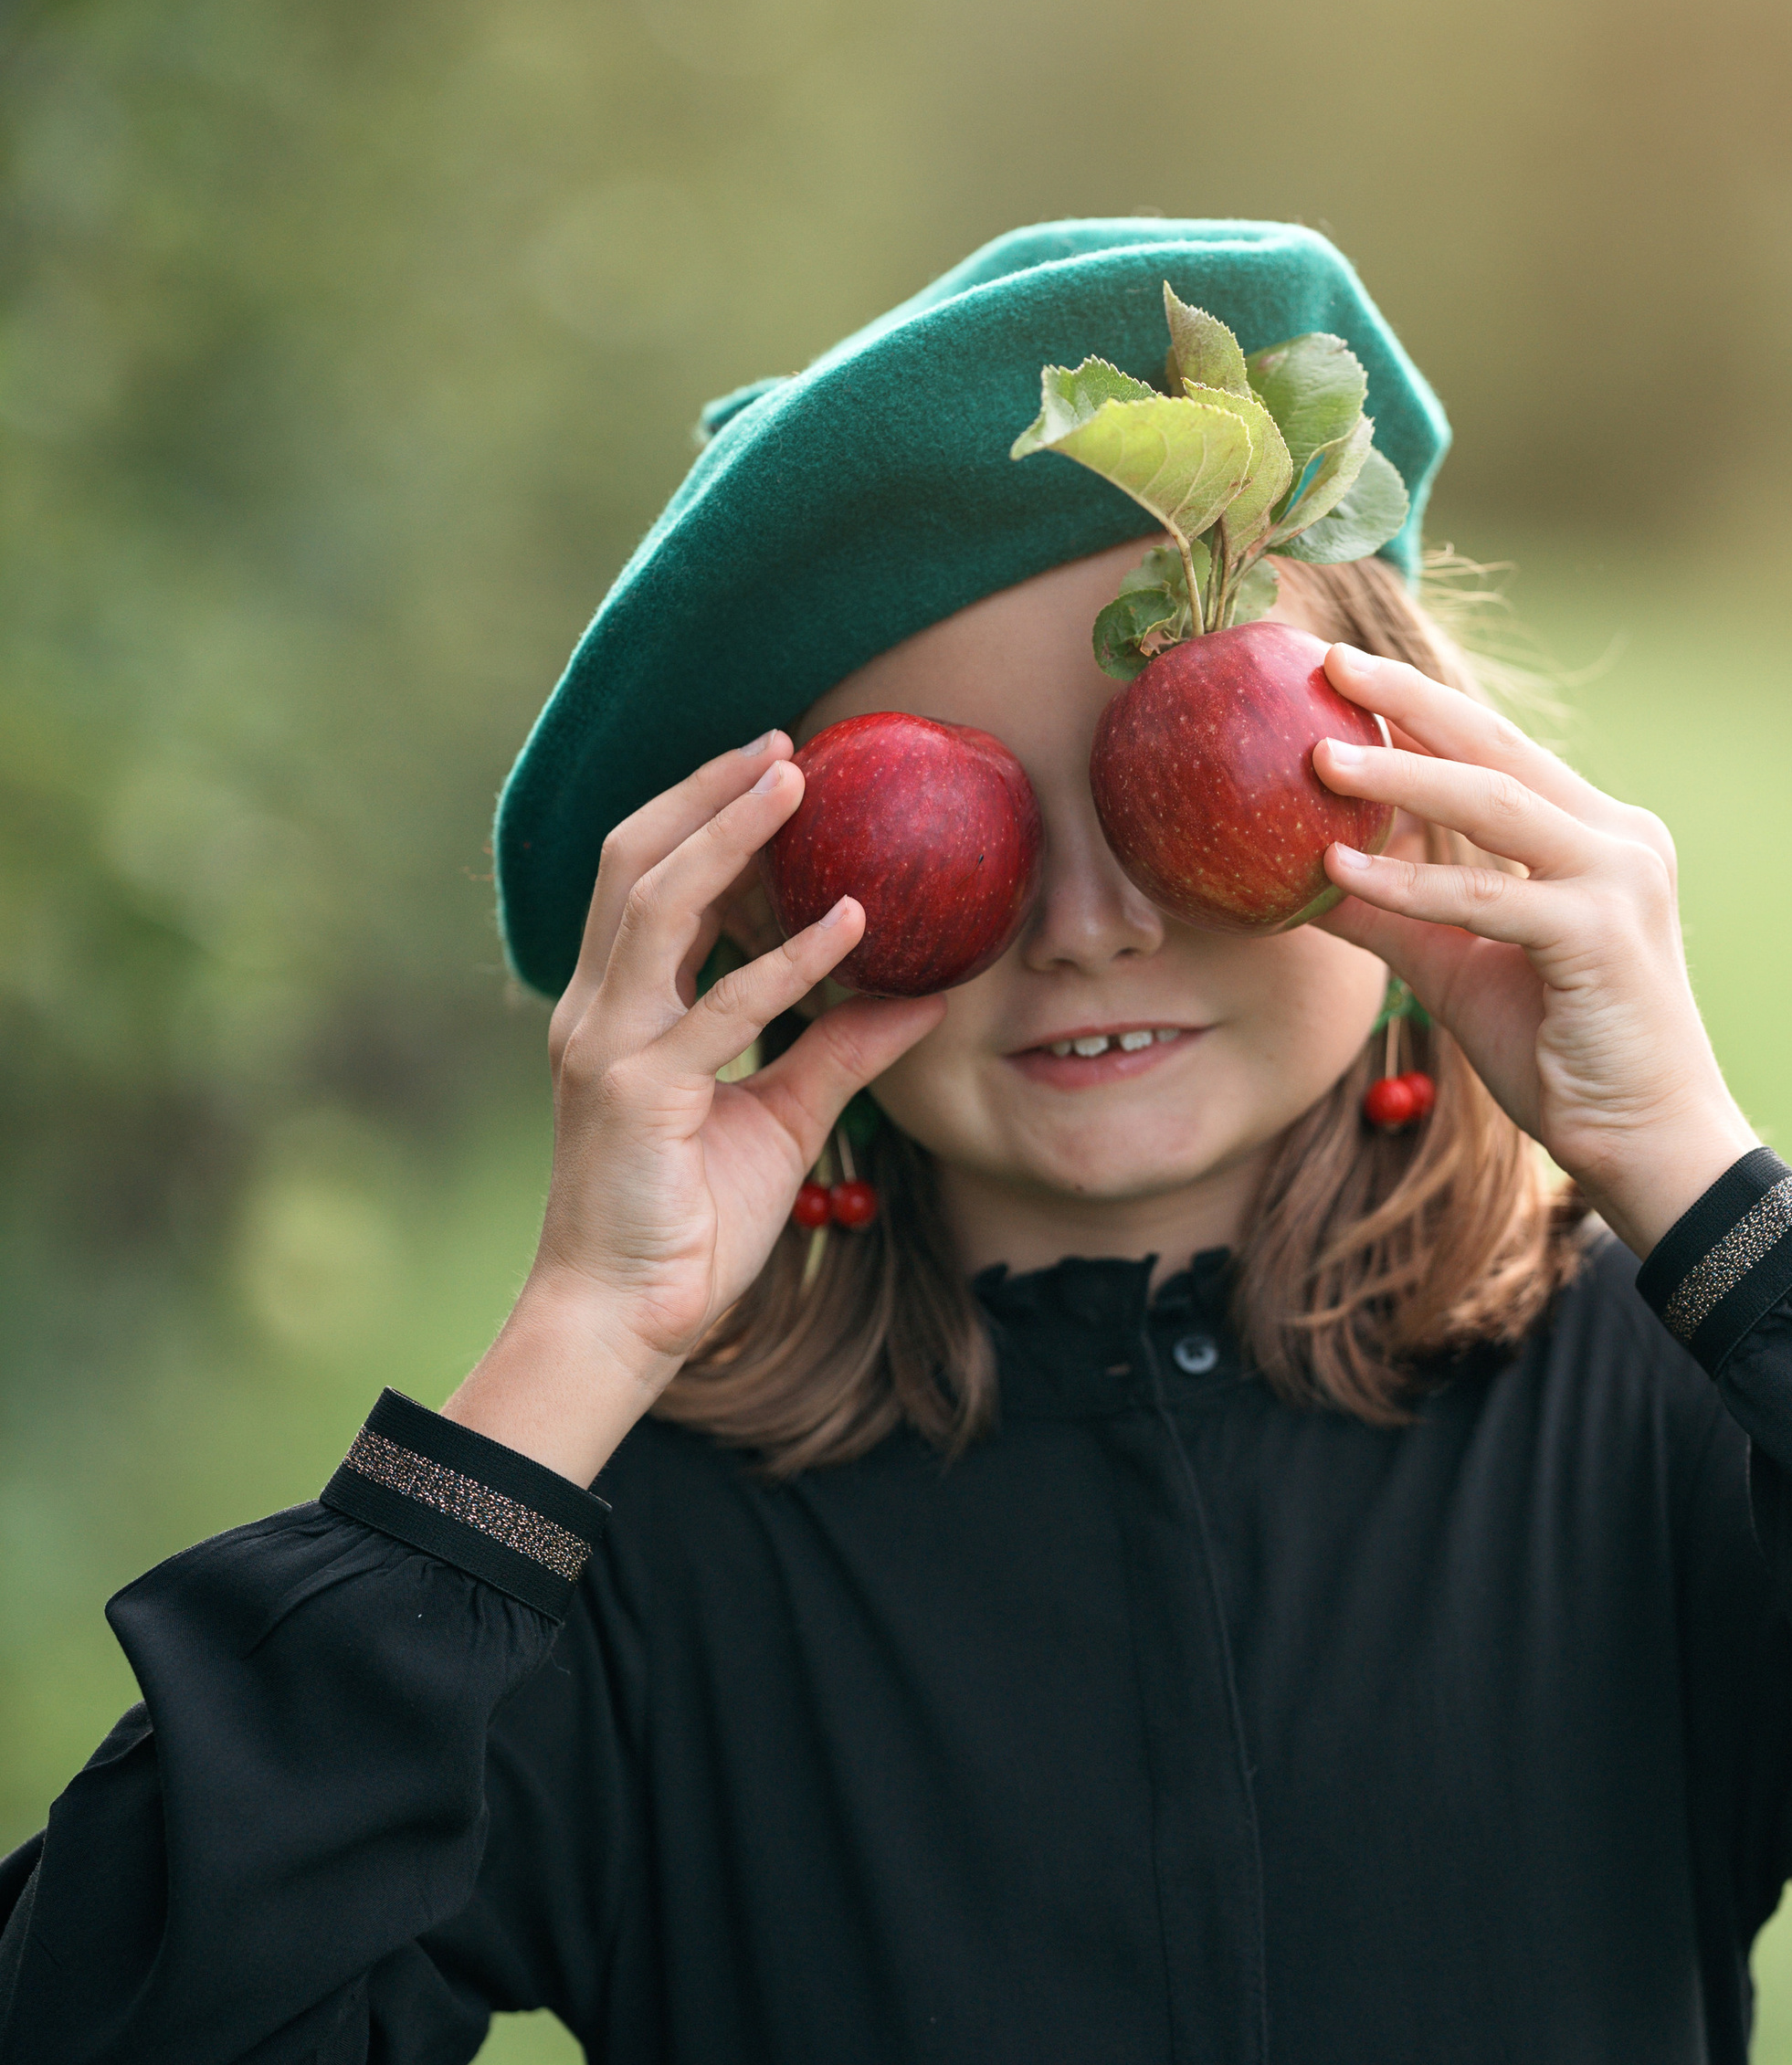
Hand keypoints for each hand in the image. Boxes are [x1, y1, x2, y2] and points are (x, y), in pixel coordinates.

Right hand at [446, 734, 941, 1481]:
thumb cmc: (689, 1226)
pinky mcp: (631, 1090)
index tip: (775, 767)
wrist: (625, 1321)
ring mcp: (606, 1045)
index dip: (700, 813)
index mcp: (618, 1009)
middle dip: (706, 791)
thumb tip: (920, 996)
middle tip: (787, 743)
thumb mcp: (781, 1120)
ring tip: (798, 780)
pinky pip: (718, 1006)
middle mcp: (597, 1010)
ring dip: (729, 832)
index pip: (647, 880)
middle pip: (635, 860)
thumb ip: (839, 1051)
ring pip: (657, 902)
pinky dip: (787, 957)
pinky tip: (851, 921)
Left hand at [1312, 646, 1759, 1256]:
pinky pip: (1487, 895)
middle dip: (1410, 700)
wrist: (1646, 1142)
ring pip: (1494, 803)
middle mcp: (1618, 838)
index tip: (1343, 675)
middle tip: (1329, 663)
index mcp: (1596, 836)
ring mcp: (1617, 878)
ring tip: (1319, 758)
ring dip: (1400, 778)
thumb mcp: (1459, 969)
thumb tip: (1304, 877)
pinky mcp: (1601, 932)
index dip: (1421, 709)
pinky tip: (1340, 873)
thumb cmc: (1561, 1056)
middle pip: (1498, 746)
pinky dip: (1411, 882)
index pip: (1498, 752)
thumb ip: (1395, 915)